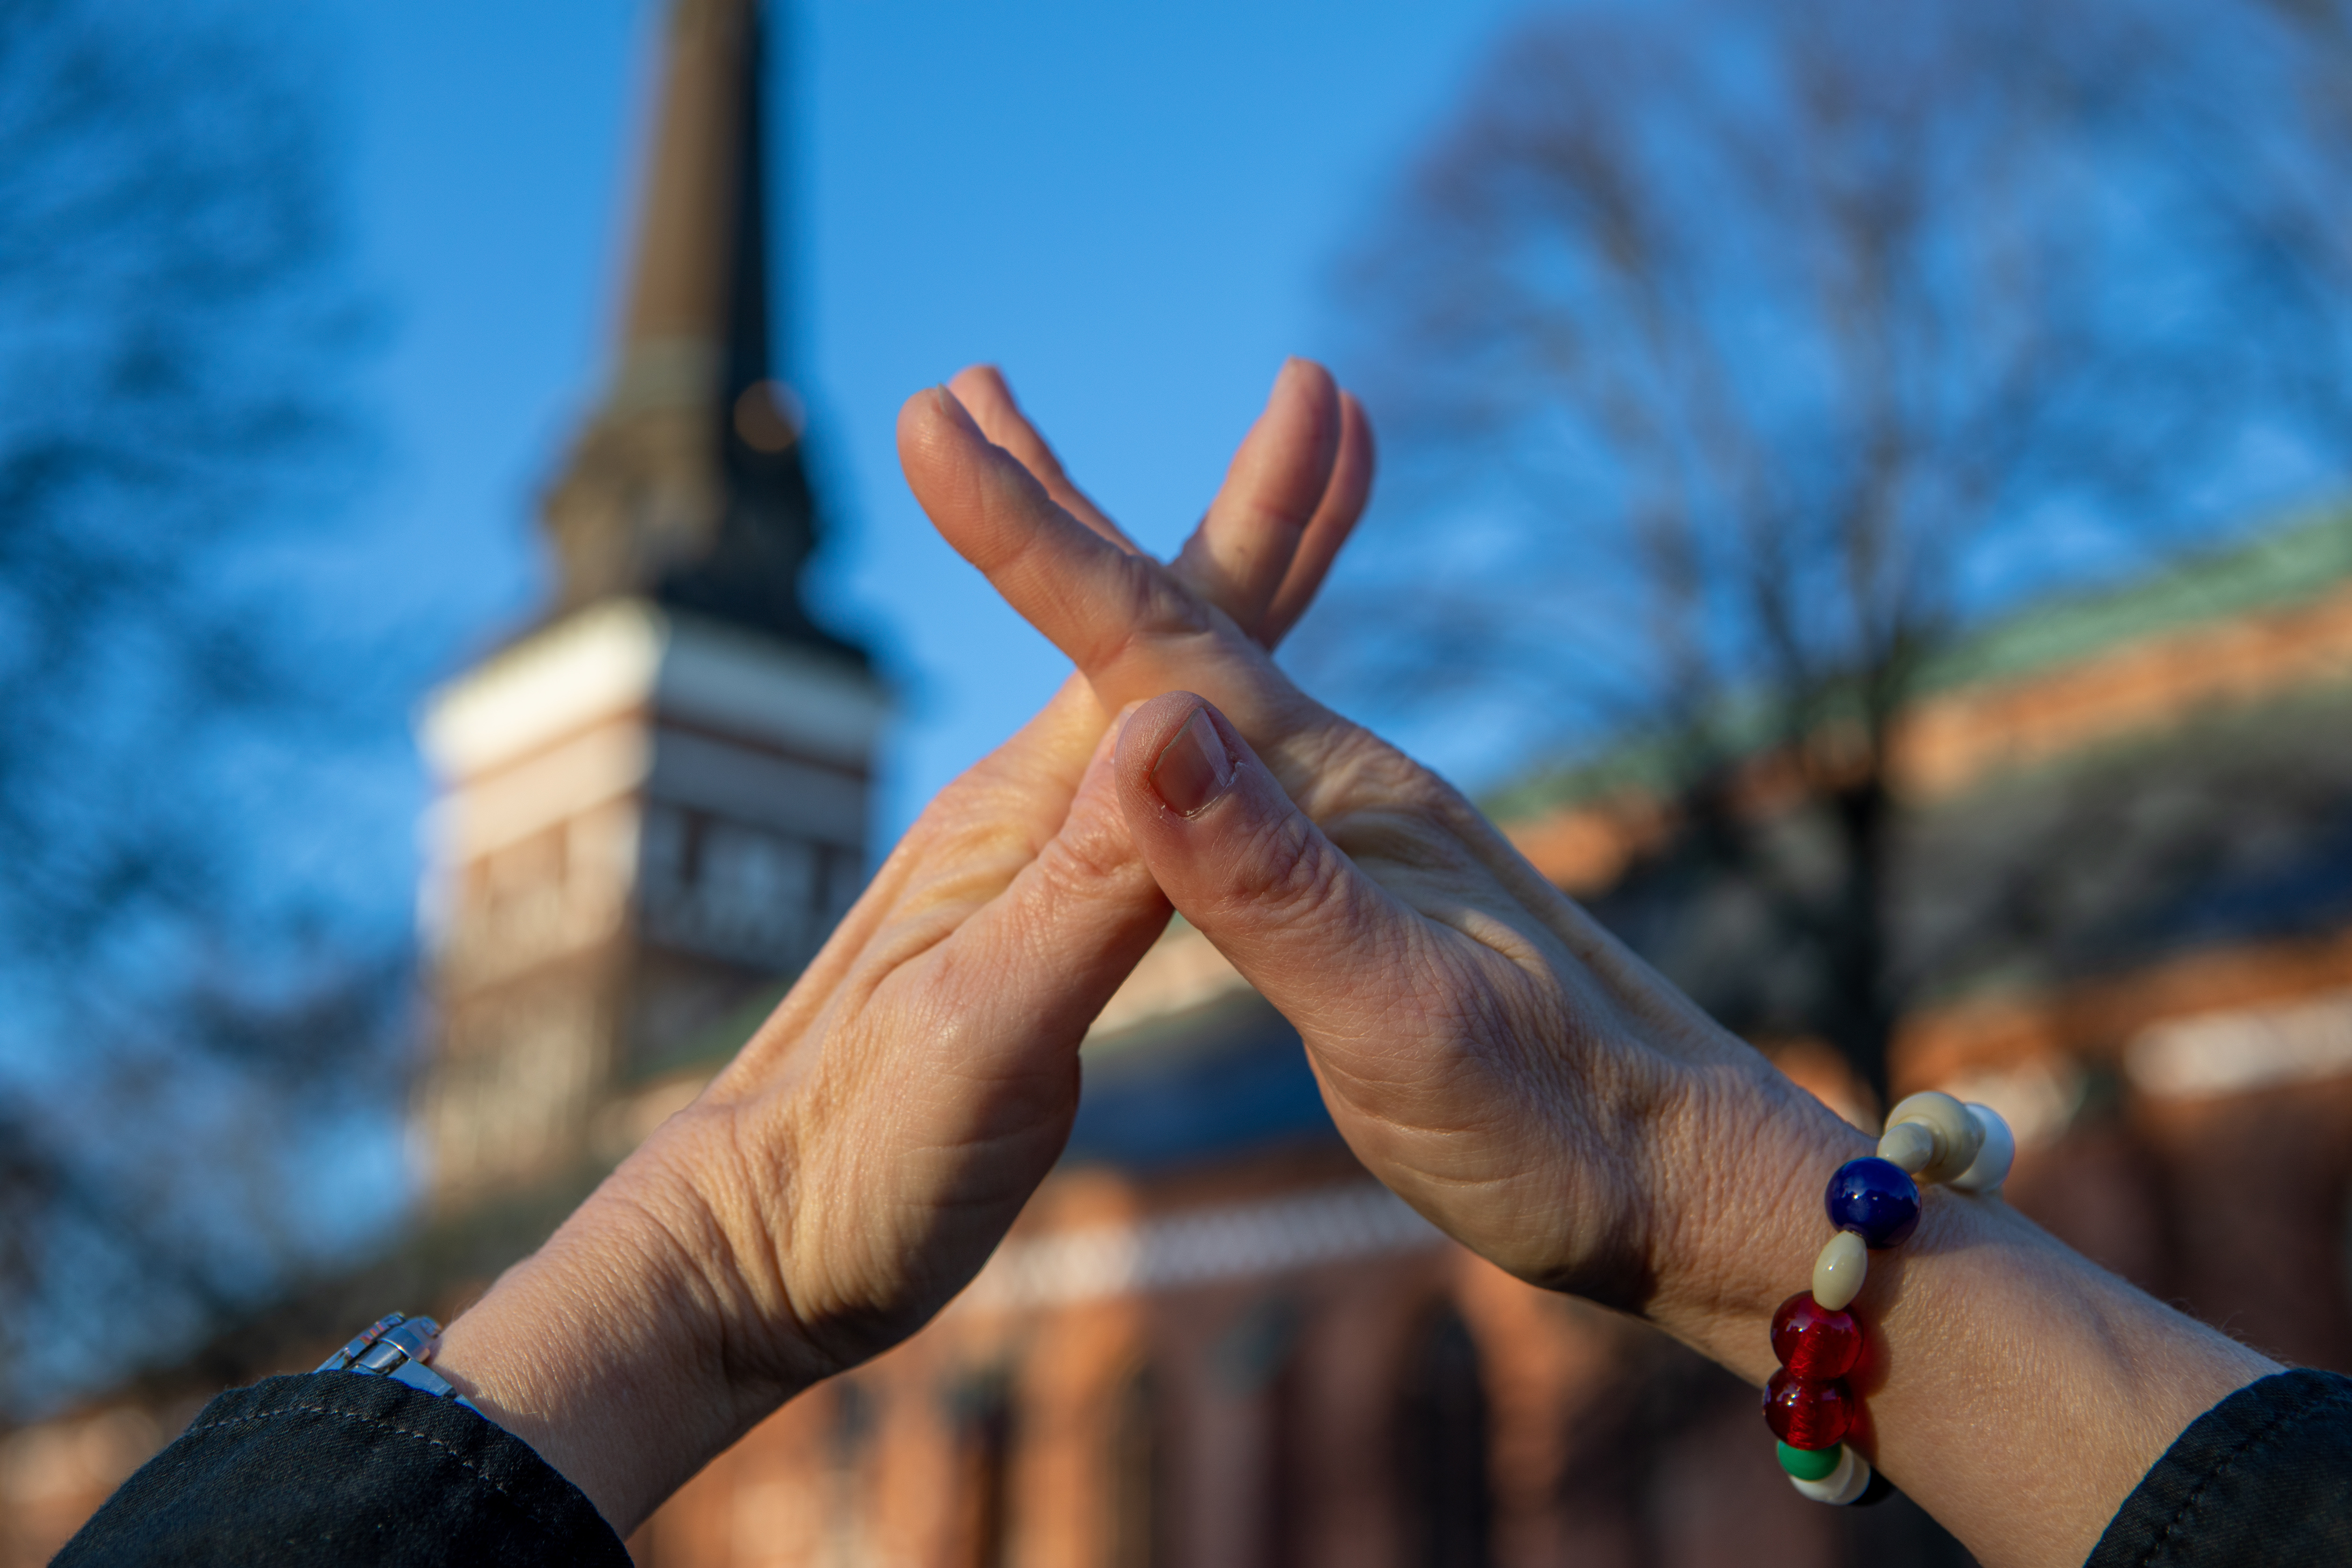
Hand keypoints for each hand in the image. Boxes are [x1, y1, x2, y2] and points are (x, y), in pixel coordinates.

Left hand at [432, 360, 1373, 1530]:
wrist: (755, 1243)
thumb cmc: (857, 1159)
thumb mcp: (982, 1033)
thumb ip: (1084, 893)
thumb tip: (1175, 730)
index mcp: (1025, 820)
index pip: (1161, 644)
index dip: (1253, 530)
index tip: (1323, 410)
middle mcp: (1027, 814)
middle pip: (1159, 636)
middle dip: (1254, 521)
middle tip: (1322, 402)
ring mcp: (1029, 864)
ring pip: (1155, 696)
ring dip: (1223, 594)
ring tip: (1277, 505)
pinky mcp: (1038, 925)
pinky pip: (1146, 789)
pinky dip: (1200, 719)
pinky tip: (1203, 715)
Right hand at [903, 401, 2274, 1567]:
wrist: (1684, 1178)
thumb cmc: (1554, 1126)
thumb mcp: (1399, 1015)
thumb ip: (1271, 883)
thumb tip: (1150, 727)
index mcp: (1334, 794)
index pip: (1154, 645)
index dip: (1034, 542)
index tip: (929, 431)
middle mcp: (1339, 781)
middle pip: (1174, 618)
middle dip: (1055, 515)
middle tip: (962, 399)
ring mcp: (1349, 828)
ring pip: (1197, 674)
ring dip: (1102, 582)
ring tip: (1029, 502)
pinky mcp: (1354, 883)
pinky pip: (1223, 754)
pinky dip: (1153, 689)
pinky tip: (1148, 706)